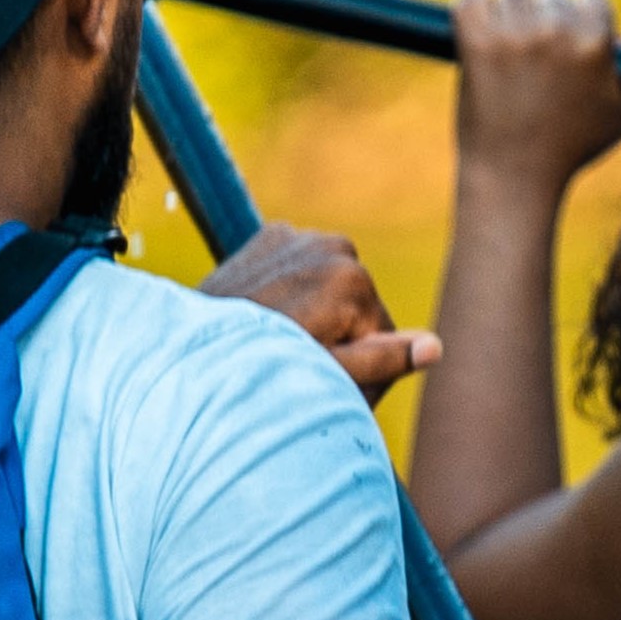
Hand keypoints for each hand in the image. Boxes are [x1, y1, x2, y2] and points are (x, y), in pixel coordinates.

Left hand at [201, 220, 441, 405]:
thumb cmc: (263, 375)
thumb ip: (384, 360)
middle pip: (358, 306)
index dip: (362, 368)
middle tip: (299, 366)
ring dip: (317, 314)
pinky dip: (291, 292)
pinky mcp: (271, 234)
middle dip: (339, 338)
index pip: (384, 334)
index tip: (327, 384)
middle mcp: (332, 243)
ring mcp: (298, 234)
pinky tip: (266, 316)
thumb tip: (435, 347)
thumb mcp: (330, 378)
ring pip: (330, 288)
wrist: (185, 352)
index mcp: (353, 276)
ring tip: (280, 343)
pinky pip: (300, 269)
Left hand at [454, 0, 620, 194]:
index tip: (569, 42)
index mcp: (595, 42)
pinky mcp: (476, 41)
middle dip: (545, 21)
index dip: (582, 20)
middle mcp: (556, 31)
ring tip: (507, 54)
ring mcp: (514, 35)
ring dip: (509, 16)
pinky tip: (478, 32)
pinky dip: (473, 7)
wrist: (514, 179)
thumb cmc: (571, 150)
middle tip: (534, 58)